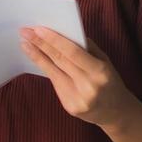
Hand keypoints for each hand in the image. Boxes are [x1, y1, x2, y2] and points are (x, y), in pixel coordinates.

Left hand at [19, 27, 135, 128]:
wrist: (117, 113)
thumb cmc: (110, 81)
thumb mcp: (105, 62)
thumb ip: (87, 48)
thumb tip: (63, 32)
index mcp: (100, 72)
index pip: (72, 52)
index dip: (54, 40)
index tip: (37, 29)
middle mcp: (88, 87)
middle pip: (59, 61)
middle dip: (40, 45)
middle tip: (24, 32)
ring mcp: (77, 99)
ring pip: (53, 73)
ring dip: (37, 56)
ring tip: (25, 44)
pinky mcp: (69, 107)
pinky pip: (56, 84)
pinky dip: (46, 70)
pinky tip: (37, 58)